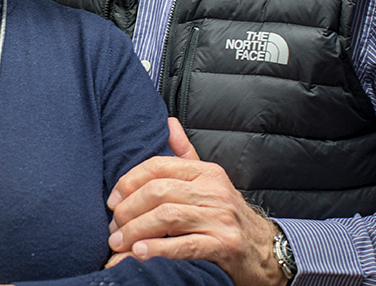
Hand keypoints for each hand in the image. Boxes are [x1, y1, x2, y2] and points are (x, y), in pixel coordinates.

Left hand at [106, 127, 287, 285]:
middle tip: (113, 226)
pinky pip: (185, 245)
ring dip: (137, 231)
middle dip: (129, 209)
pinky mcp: (224, 245)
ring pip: (168, 217)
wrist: (263, 248)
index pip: (159, 166)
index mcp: (206, 172)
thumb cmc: (226, 214)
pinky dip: (158, 249)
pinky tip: (140, 253)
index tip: (112, 199)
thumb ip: (184, 153)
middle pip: (159, 192)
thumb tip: (167, 122)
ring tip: (119, 243)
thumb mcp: (208, 179)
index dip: (130, 181)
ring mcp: (220, 218)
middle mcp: (214, 191)